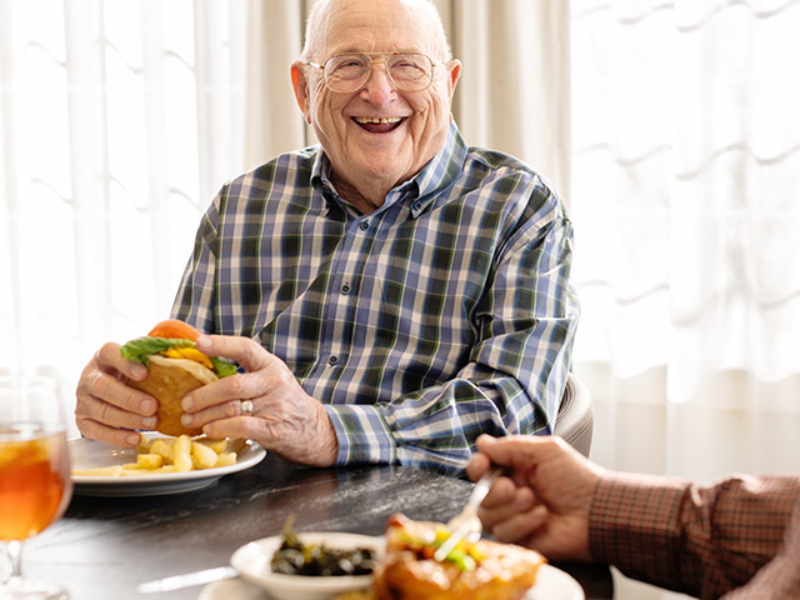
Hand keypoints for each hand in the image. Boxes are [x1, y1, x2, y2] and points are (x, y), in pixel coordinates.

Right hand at [75, 342, 158, 446]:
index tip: (144, 373)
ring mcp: (83, 400)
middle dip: (129, 398)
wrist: (107, 389)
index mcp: (103, 357)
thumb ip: (154, 358)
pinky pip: (96, 432)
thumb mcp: (138, 361)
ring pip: (101, 411)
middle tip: (152, 406)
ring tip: (151, 423)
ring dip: (127, 420)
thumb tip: (182, 357)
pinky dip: (116, 437)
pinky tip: (135, 438)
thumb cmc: (130, 374)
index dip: (125, 363)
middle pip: (103, 386)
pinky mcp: (82, 420)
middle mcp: (89, 377)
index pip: (109, 353)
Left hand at [180, 335, 337, 466]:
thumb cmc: (284, 402)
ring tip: (189, 419)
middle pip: (233, 384)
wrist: (314, 429)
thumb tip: (203, 367)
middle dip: (203, 394)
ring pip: (232, 408)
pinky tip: (208, 430)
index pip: (246, 348)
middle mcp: (274, 382)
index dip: (221, 344)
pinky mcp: (273, 429)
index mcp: (271, 365)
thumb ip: (247, 373)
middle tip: (185, 402)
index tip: (199, 343)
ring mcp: (275, 406)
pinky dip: (220, 428)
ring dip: (205, 415)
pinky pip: (241, 427)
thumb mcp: (271, 380)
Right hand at [466, 434, 603, 560]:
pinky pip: (503, 533)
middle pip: (480, 494)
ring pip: (488, 516)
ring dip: (510, 508)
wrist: (597, 511)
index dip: (477, 467)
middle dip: (494, 491)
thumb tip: (482, 442)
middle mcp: (511, 493)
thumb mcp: (546, 451)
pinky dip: (522, 523)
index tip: (482, 465)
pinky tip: (542, 516)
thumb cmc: (577, 478)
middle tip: (512, 487)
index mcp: (515, 469)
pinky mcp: (520, 538)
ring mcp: (514, 517)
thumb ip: (511, 446)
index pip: (482, 468)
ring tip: (534, 500)